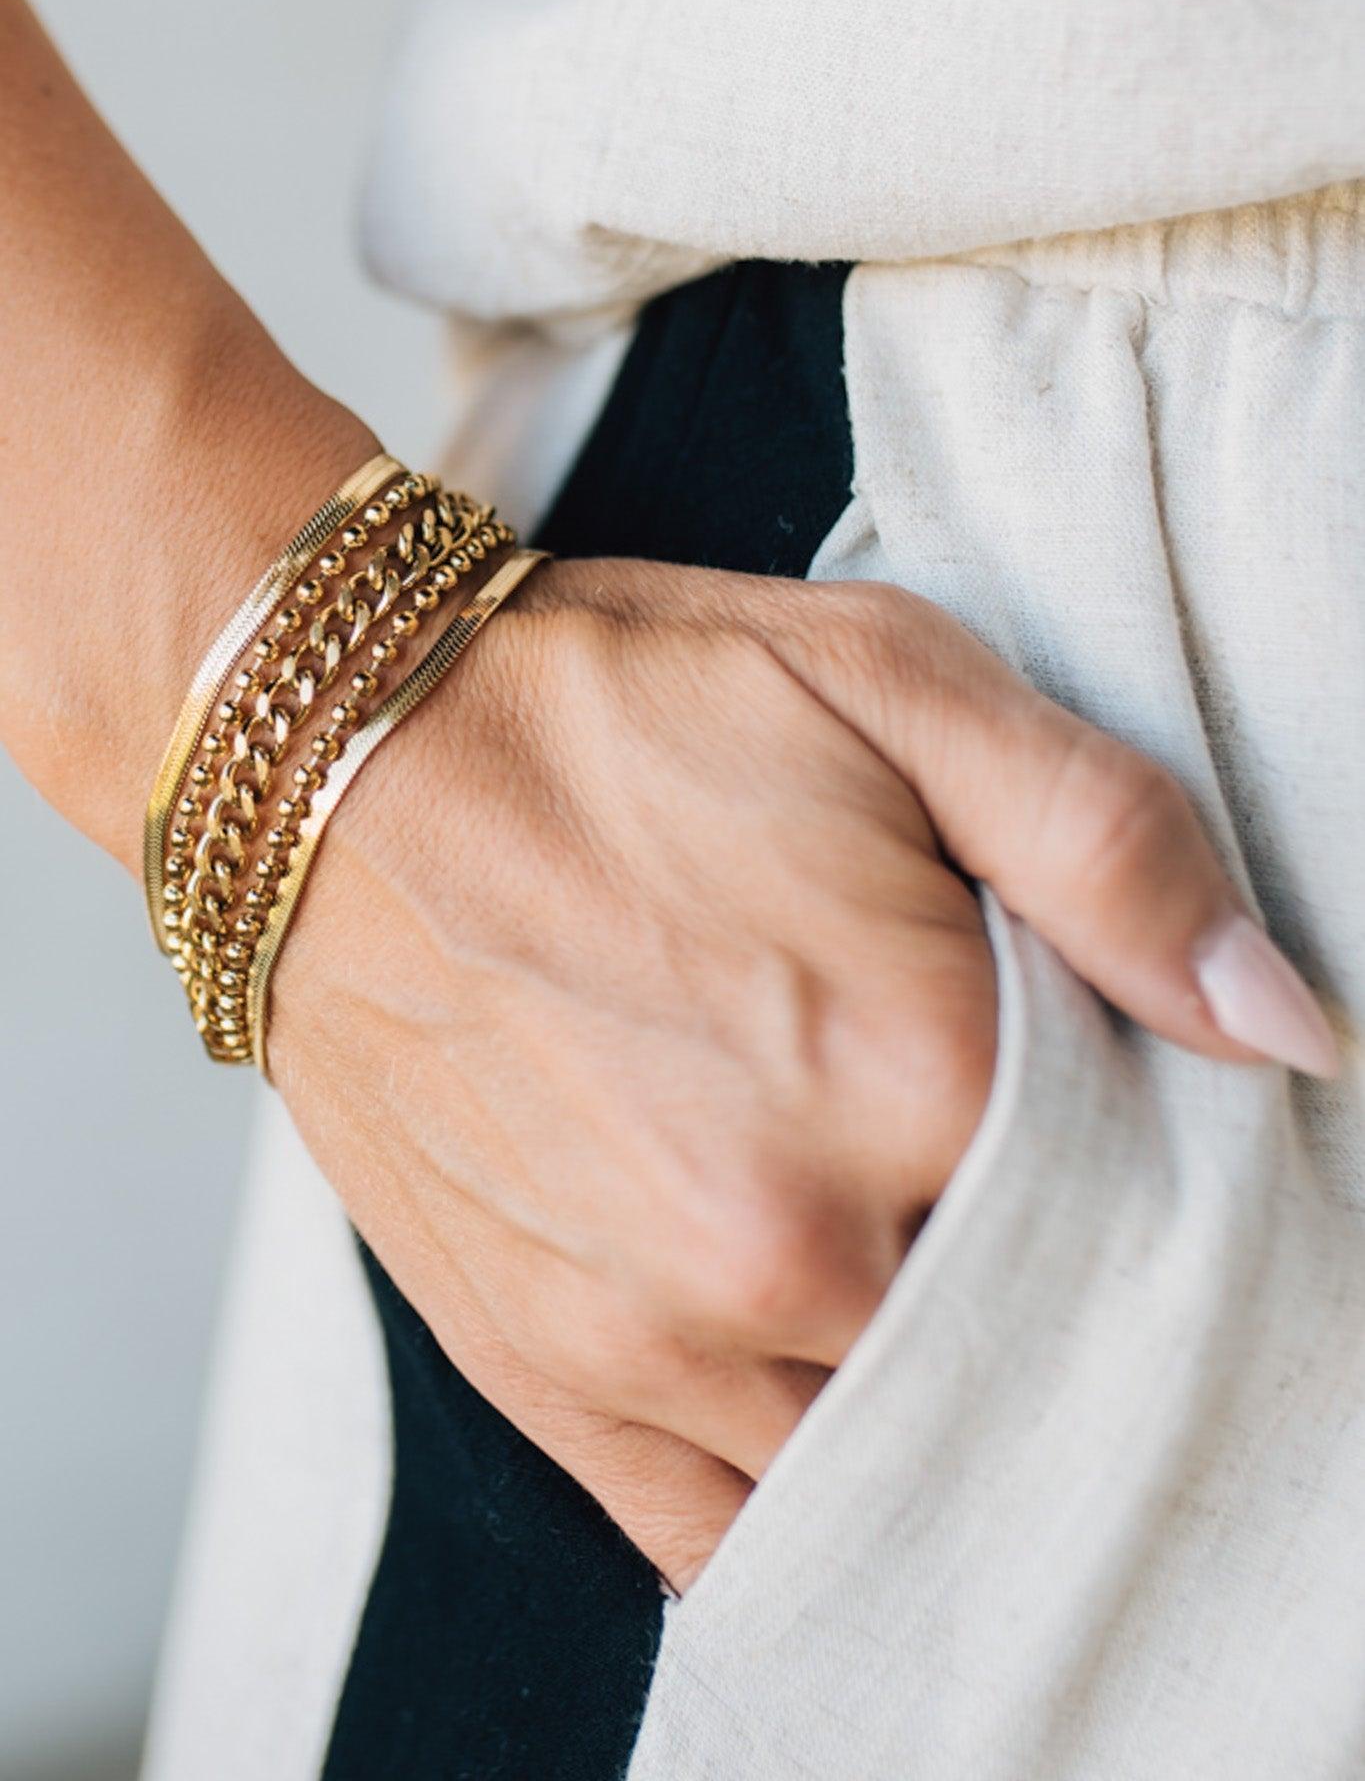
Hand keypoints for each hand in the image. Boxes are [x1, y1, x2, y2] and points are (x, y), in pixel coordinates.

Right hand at [267, 556, 1332, 1586]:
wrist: (328, 765)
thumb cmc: (613, 707)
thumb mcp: (891, 678)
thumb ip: (1113, 849)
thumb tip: (1286, 1028)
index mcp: (918, 1064)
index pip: (1148, 1202)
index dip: (1140, 1150)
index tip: (1077, 1085)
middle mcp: (796, 1236)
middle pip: (1028, 1338)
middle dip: (1038, 1268)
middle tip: (960, 1149)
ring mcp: (660, 1328)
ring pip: (894, 1448)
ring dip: (924, 1374)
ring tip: (879, 1237)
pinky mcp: (550, 1372)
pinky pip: (730, 1536)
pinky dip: (805, 1496)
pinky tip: (815, 1396)